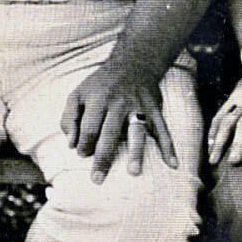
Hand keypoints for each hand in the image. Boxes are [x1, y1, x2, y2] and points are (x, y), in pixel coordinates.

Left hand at [62, 50, 177, 178]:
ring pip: (137, 131)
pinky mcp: (155, 109)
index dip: (83, 144)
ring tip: (133, 172)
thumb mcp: (79, 92)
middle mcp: (119, 102)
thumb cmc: (101, 84)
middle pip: (110, 133)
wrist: (134, 62)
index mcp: (99, 98)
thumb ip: (69, 117)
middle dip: (103, 157)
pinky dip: (169, 147)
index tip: (82, 155)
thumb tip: (70, 144)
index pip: (89, 127)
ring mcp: (139, 106)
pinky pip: (163, 129)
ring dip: (136, 152)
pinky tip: (172, 164)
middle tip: (97, 179)